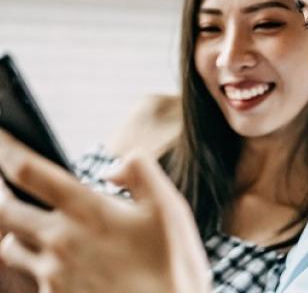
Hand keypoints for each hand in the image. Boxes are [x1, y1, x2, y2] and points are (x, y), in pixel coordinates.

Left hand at [0, 130, 210, 292]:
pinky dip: (37, 265)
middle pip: (5, 211)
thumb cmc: (171, 265)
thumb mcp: (169, 207)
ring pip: (11, 247)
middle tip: (2, 186)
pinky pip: (31, 277)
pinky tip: (60, 264)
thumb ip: (141, 171)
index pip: (30, 172)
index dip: (7, 150)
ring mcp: (53, 275)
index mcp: (86, 211)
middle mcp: (60, 241)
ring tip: (29, 227)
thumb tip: (113, 166)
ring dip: (16, 232)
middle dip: (0, 194)